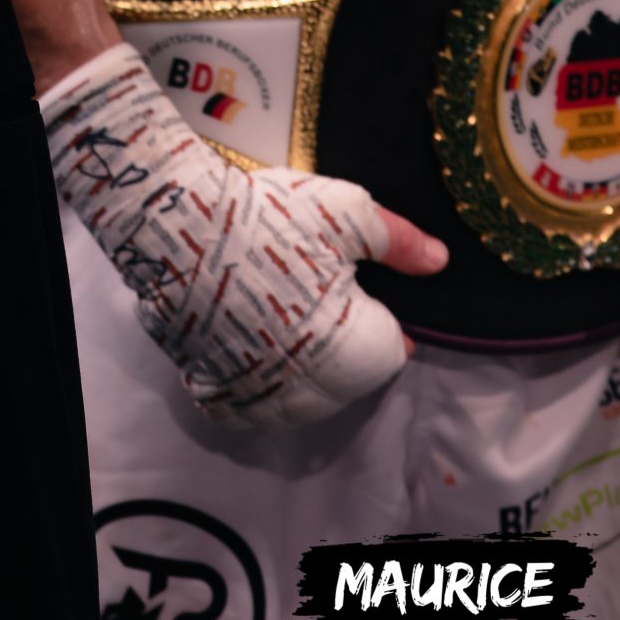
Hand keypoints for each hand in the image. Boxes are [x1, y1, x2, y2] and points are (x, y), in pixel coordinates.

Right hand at [43, 41, 446, 427]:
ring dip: (300, 369)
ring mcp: (259, 397)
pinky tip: (249, 343)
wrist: (182, 232)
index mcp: (359, 354)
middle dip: (343, 343)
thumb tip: (438, 261)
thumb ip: (398, 243)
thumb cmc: (277, 223)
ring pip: (298, 400)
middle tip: (319, 291)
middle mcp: (313, 393)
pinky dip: (251, 382)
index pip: (391, 350)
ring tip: (286, 315)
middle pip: (345, 380)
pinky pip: (244, 404)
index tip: (359, 287)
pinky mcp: (213, 390)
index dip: (381, 314)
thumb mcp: (350, 215)